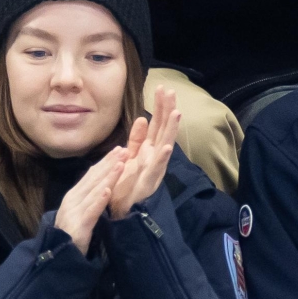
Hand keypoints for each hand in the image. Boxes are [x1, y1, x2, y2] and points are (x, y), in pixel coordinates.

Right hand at [54, 148, 125, 254]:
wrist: (60, 254)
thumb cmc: (74, 232)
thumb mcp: (82, 210)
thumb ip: (90, 197)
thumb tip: (103, 182)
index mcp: (75, 194)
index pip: (92, 174)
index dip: (106, 161)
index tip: (121, 149)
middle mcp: (74, 199)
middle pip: (94, 178)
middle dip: (110, 163)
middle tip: (125, 149)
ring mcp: (75, 211)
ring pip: (94, 191)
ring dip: (108, 177)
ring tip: (121, 164)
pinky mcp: (79, 225)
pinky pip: (91, 211)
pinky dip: (99, 200)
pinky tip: (108, 191)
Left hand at [109, 87, 180, 219]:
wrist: (121, 210)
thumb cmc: (125, 184)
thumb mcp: (130, 156)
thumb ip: (137, 139)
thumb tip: (143, 118)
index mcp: (149, 150)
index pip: (156, 124)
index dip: (160, 107)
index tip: (162, 88)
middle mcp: (155, 157)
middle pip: (163, 130)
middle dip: (167, 111)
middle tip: (171, 91)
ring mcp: (154, 169)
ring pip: (164, 146)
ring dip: (170, 130)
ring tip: (176, 113)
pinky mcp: (149, 182)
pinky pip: (156, 169)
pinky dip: (162, 158)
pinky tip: (167, 146)